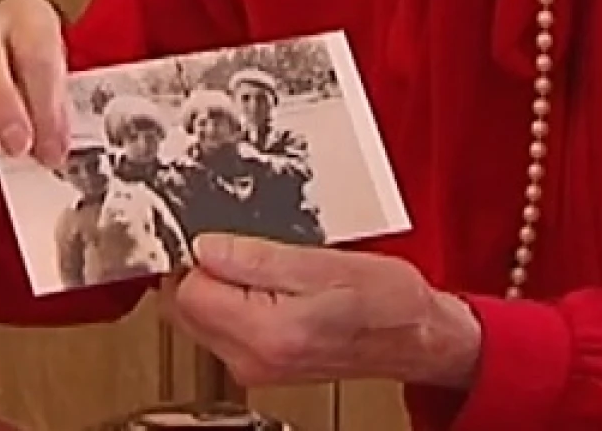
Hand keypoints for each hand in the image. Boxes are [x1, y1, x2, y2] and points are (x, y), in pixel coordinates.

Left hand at [160, 235, 482, 389]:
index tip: (217, 234)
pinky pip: (221, 329)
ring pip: (198, 320)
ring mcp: (256, 367)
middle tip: (233, 243)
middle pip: (184, 310)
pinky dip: (230, 302)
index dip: (197, 255)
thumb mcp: (326, 262)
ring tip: (255, 263)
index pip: (188, 292)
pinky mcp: (262, 365)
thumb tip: (206, 248)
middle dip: (198, 271)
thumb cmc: (387, 301)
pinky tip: (261, 284)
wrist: (417, 337)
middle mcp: (254, 359)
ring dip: (214, 286)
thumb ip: (259, 259)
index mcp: (268, 333)